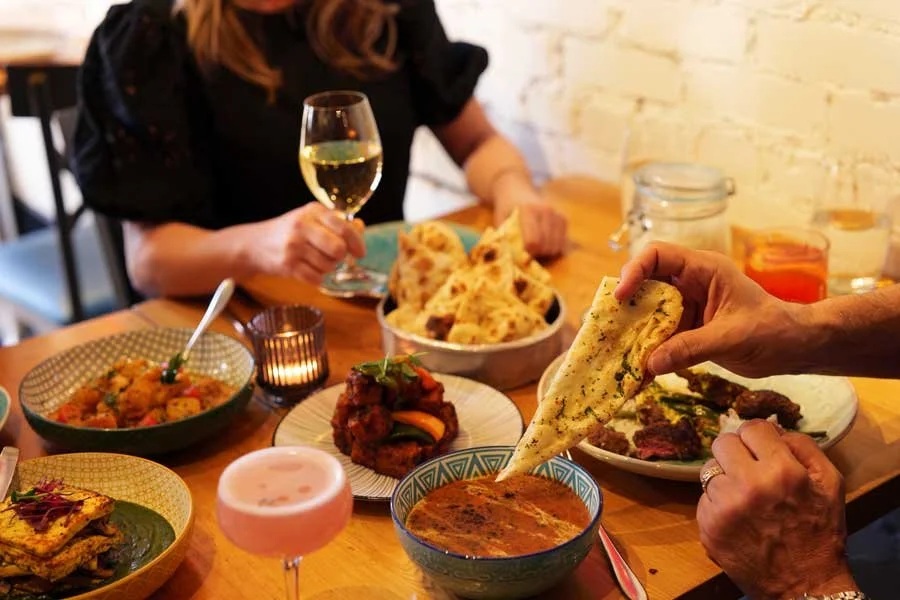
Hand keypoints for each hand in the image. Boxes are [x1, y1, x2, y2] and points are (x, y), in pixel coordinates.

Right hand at [253, 203, 364, 284]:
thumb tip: (361, 227)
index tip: (360, 253)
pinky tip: (308, 270)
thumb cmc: (289, 232)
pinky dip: (317, 278)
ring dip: (327, 268)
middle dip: (340, 257)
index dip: (357, 243)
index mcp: (312, 211)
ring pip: (328, 266)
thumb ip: (337, 223)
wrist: (254, 244)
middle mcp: (302, 226)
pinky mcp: (287, 265)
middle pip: (338, 249)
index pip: (345, 228)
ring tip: (315, 260)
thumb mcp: (311, 219)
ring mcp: (293, 246)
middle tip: (333, 256)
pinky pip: (316, 279)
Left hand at [493, 177, 566, 257]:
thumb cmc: (506, 208)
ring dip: (545, 252)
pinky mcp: (563, 218)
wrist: (516, 189)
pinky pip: (562, 242)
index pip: (533, 242)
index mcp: (528, 210)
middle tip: (526, 253)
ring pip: (555, 246)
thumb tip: (508, 258)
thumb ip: (504, 237)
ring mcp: (556, 214)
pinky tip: (543, 243)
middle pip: (545, 246)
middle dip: (536, 254)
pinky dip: (553, 247)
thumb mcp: (500, 220)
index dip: (526, 254)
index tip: (519, 255)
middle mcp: (546, 211)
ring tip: (534, 248)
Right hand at [613, 242, 812, 377]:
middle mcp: (689, 285)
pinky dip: (648, 355)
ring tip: (616, 354)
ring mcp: (686, 308)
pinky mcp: (687, 331)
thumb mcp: (732, 337)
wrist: (795, 349)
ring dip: (633, 334)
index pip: (658, 255)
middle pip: (645, 285)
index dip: (634, 270)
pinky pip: (659, 339)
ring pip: (648, 315)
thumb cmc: (773, 330)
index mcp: (702, 270)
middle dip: (626, 307)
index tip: (622, 296)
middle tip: (608, 328)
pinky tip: (638, 374)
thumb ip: (691, 348)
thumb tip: (650, 363)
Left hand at [697, 420, 857, 599]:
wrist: (803, 586)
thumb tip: (774, 429)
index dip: (759, 437)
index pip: (751, 428)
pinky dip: (718, 503)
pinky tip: (738, 518)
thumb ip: (803, 446)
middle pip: (722, 442)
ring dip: (726, 479)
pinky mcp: (707, 526)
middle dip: (737, 452)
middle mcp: (747, 485)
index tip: (763, 448)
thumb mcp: (830, 483)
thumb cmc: (819, 532)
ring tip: (747, 499)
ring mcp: (723, 507)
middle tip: (751, 470)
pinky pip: (704, 497)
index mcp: (781, 471)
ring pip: (710, 470)